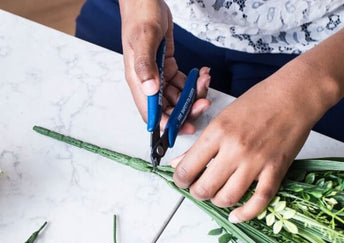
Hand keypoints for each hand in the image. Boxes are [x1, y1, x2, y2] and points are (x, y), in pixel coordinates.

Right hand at [119, 0, 210, 133]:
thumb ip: (146, 64)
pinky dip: (193, 83)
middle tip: (204, 104)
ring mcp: (158, 75)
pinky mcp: (167, 67)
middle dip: (186, 110)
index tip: (184, 128)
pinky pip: (182, 83)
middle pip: (166, 108)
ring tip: (205, 81)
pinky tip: (203, 74)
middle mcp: (147, 82)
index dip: (166, 124)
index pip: (150, 112)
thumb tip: (151, 90)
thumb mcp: (144, 38)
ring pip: (177, 97)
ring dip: (193, 94)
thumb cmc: (140, 16)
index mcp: (137, 80)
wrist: (144, 0)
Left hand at [171, 60, 335, 222]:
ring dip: (217, 202)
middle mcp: (234, 149)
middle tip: (199, 188)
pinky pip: (259, 201)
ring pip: (227, 198)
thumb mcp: (222, 118)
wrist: (295, 95)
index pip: (187, 169)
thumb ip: (200, 144)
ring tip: (218, 195)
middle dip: (197, 193)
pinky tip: (236, 215)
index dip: (180, 180)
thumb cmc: (259, 101)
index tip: (183, 180)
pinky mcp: (275, 170)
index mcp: (217, 133)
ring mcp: (256, 162)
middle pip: (204, 188)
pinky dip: (245, 213)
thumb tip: (178, 164)